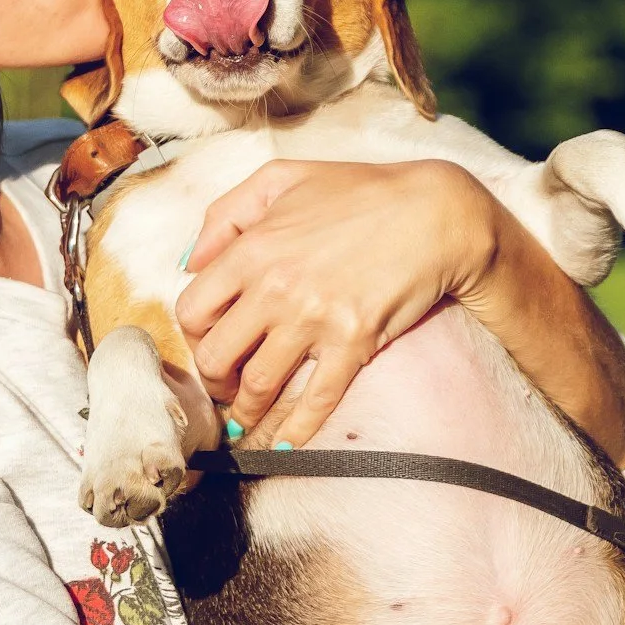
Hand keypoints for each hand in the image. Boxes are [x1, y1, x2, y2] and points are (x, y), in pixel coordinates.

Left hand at [176, 160, 498, 445]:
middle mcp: (274, 288)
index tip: (209, 343)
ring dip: (246, 412)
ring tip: (246, 419)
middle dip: (214, 380)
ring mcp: (314, 320)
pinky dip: (295, 431)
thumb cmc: (359, 191)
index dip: (195, 335)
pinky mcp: (353, 344)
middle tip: (224, 386)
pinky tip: (284, 445)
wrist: (434, 213)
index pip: (193, 311)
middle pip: (216, 357)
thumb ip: (225, 214)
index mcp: (251, 249)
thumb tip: (190, 262)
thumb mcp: (281, 179)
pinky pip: (316, 401)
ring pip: (258, 386)